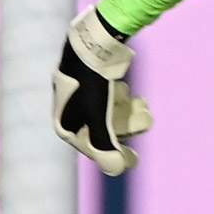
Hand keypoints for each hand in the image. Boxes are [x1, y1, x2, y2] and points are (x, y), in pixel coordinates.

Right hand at [52, 6, 151, 175]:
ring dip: (128, 111)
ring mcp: (78, 93)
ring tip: (144, 104)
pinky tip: (129, 92)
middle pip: (103, 128)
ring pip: (108, 111)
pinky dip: (121, 97)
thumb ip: (106, 148)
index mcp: (65, 124)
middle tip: (148, 119)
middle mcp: (69, 110)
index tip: (135, 159)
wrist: (92, 42)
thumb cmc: (92, 84)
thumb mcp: (99, 119)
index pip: (92, 148)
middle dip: (127, 126)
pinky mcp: (89, 79)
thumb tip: (118, 171)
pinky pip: (107, 95)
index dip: (115, 155)